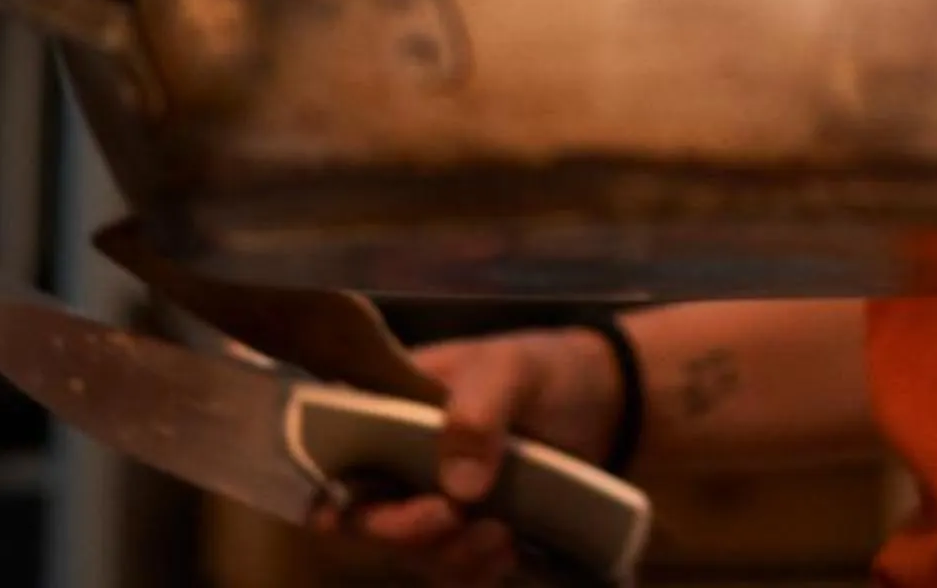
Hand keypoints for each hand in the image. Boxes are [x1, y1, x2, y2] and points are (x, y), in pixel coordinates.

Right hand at [320, 327, 622, 587]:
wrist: (607, 401)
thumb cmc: (543, 370)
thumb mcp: (513, 369)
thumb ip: (479, 410)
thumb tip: (457, 489)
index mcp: (387, 410)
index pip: (330, 458)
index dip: (329, 491)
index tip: (353, 513)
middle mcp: (398, 464)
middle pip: (363, 519)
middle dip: (399, 531)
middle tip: (449, 517)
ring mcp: (432, 502)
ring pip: (409, 554)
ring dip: (447, 556)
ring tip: (499, 534)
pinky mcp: (469, 534)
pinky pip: (454, 571)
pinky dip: (476, 571)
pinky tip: (509, 551)